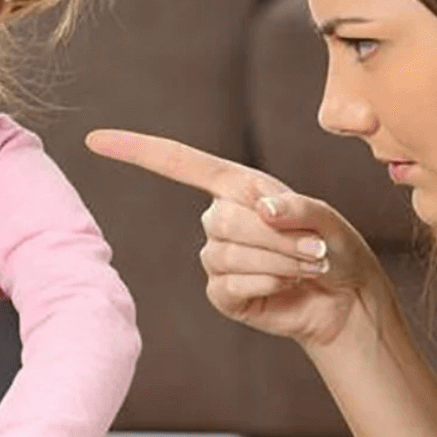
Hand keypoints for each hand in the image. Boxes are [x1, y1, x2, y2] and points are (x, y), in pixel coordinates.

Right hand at [86, 129, 390, 348]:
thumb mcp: (324, 218)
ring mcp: (216, 256)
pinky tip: (285, 284)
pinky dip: (266, 282)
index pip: (177, 162)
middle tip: (314, 248)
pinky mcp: (221, 292)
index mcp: (235, 186)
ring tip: (308, 264)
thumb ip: (296, 208)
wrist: (342, 296)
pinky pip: (228, 283)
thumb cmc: (333, 245)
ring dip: (277, 261)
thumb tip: (262, 209)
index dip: (136, 150)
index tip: (94, 140)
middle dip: (275, 237)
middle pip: (221, 219)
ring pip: (226, 253)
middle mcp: (218, 217)